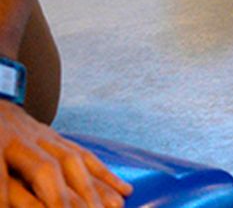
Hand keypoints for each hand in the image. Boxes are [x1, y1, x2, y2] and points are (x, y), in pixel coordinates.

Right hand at [0, 100, 130, 206]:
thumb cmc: (4, 131)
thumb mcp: (32, 141)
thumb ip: (56, 159)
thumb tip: (93, 181)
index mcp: (48, 137)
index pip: (82, 158)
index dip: (103, 178)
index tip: (123, 196)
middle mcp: (35, 137)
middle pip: (69, 164)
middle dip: (86, 190)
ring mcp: (11, 140)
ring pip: (41, 168)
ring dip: (56, 194)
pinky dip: (4, 192)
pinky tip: (6, 207)